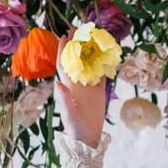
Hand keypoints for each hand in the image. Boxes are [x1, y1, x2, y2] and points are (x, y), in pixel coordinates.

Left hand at [54, 31, 106, 147]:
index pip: (64, 63)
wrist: (87, 138)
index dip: (63, 49)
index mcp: (67, 85)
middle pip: (77, 59)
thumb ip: (65, 99)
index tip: (65, 35)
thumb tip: (58, 83)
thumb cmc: (75, 127)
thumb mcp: (69, 114)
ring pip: (90, 64)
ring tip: (95, 37)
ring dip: (92, 51)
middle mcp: (76, 82)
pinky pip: (102, 74)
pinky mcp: (98, 92)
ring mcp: (87, 86)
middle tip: (80, 29)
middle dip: (77, 44)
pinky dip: (104, 64)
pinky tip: (108, 54)